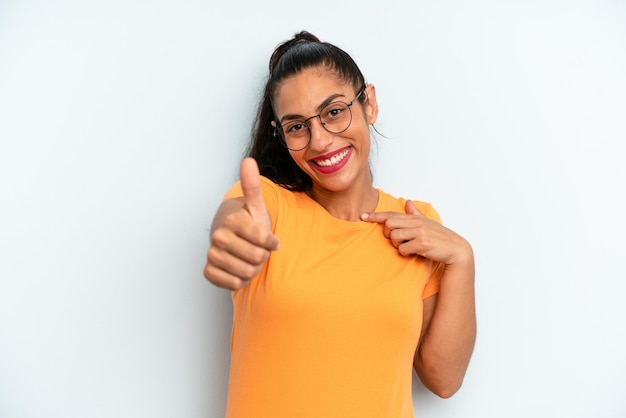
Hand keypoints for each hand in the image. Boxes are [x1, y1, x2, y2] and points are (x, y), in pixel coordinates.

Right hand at [204, 158, 279, 289]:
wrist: (232, 239)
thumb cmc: (248, 223)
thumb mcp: (255, 206)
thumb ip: (252, 186)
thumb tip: (248, 161)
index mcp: (232, 220)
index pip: (263, 239)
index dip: (272, 242)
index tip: (270, 239)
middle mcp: (218, 236)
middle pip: (256, 258)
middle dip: (262, 256)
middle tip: (258, 249)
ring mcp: (212, 254)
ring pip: (246, 272)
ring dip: (253, 269)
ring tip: (249, 258)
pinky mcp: (209, 271)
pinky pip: (233, 283)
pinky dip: (240, 280)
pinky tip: (238, 268)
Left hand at [360, 200, 471, 266]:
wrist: (456, 250)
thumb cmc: (440, 237)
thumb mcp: (427, 223)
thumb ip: (415, 213)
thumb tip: (407, 201)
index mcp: (415, 217)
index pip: (391, 214)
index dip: (375, 216)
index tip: (363, 216)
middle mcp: (416, 222)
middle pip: (389, 225)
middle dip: (389, 235)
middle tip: (398, 240)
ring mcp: (420, 232)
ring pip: (395, 237)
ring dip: (398, 245)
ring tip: (409, 246)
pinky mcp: (422, 243)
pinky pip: (403, 249)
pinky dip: (405, 253)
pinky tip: (414, 252)